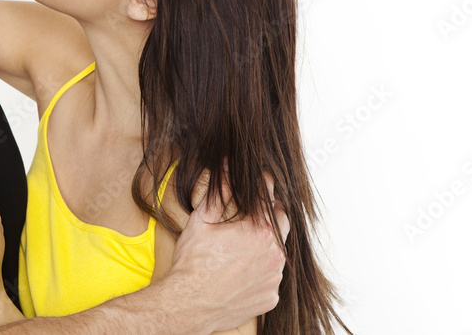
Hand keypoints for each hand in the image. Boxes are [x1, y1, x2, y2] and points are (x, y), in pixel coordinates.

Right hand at [163, 169, 288, 333]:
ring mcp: (274, 277)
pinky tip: (241, 269)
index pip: (268, 196)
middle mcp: (274, 252)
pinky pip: (271, 277)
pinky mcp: (270, 296)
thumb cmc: (194, 262)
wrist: (190, 303)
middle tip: (252, 211)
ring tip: (242, 244)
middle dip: (270, 211)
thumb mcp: (203, 219)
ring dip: (266, 243)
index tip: (258, 180)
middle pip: (282, 220)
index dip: (262, 184)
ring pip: (278, 250)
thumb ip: (221, 190)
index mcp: (260, 229)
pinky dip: (261, 270)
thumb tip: (227, 167)